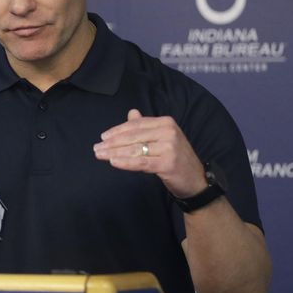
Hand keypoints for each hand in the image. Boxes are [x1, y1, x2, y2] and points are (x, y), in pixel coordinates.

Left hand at [93, 109, 207, 197]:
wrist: (196, 180)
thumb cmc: (176, 158)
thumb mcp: (163, 138)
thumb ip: (146, 126)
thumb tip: (131, 112)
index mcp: (166, 123)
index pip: (136, 125)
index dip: (118, 131)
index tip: (103, 137)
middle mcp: (168, 132)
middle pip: (134, 136)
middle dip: (113, 143)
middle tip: (97, 148)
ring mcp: (169, 147)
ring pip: (135, 149)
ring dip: (115, 152)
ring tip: (100, 155)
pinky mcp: (168, 163)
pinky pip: (141, 162)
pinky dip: (126, 162)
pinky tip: (113, 162)